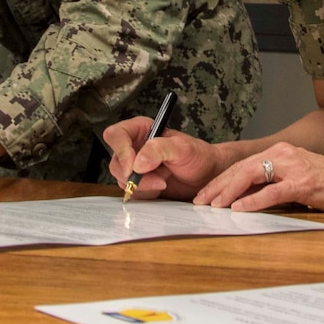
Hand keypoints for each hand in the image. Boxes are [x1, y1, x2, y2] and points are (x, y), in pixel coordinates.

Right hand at [101, 117, 227, 201]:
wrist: (207, 175)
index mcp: (141, 130)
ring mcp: (135, 167)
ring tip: (164, 181)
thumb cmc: (198, 155)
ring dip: (142, 186)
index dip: (120, 151)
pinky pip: (131, 192)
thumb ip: (159, 149)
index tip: (133, 167)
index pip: (116, 135)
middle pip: (116, 162)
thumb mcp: (182, 148)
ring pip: (122, 179)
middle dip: (134, 175)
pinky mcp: (139, 183)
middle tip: (158, 180)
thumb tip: (137, 163)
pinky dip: (145, 194)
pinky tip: (161, 188)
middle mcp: (135, 147)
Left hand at [193, 142, 323, 213]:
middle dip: (217, 186)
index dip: (221, 180)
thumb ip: (274, 185)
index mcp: (282, 152)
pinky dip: (254, 201)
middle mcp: (285, 155)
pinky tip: (239, 209)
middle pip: (241, 168)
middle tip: (200, 202)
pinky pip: (273, 191)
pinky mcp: (305, 183)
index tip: (204, 195)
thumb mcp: (298, 180)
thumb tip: (246, 201)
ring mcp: (295, 168)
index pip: (243, 165)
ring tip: (213, 205)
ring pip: (252, 176)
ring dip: (229, 192)